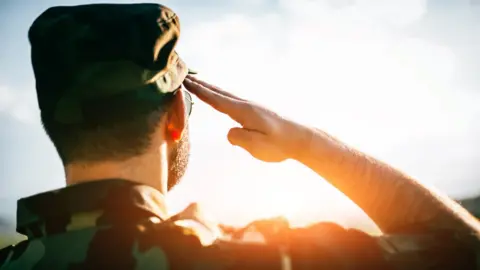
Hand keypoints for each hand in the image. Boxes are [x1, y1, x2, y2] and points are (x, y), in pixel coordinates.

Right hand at [183, 75, 309, 161]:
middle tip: (185, 77)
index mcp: (243, 111)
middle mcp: (246, 105)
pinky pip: (233, 101)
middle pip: (219, 93)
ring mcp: (251, 107)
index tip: (185, 81)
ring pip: (226, 95)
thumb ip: (238, 138)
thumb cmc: (280, 144)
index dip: (199, 91)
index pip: (215, 100)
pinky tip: (221, 99)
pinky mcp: (256, 112)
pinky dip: (221, 96)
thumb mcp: (256, 146)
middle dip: (201, 85)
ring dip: (211, 89)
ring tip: (198, 84)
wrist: (301, 138)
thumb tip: (229, 132)